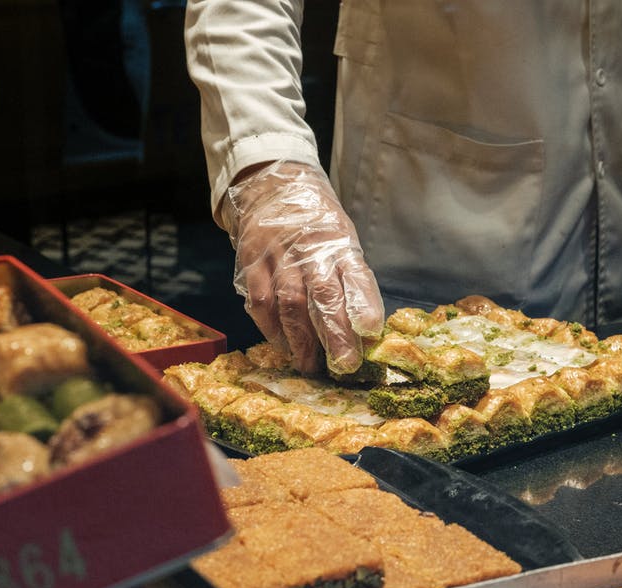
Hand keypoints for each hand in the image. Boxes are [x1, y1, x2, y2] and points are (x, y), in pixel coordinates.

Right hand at [225, 161, 384, 373]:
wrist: (270, 188)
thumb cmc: (315, 224)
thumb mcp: (342, 238)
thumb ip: (350, 276)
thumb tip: (364, 326)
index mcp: (339, 241)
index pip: (355, 273)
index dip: (363, 303)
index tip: (370, 330)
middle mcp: (309, 248)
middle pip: (323, 295)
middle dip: (335, 333)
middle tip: (344, 364)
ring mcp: (277, 256)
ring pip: (289, 303)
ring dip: (301, 340)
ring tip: (310, 364)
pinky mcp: (251, 264)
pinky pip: (260, 303)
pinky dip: (271, 328)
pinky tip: (283, 344)